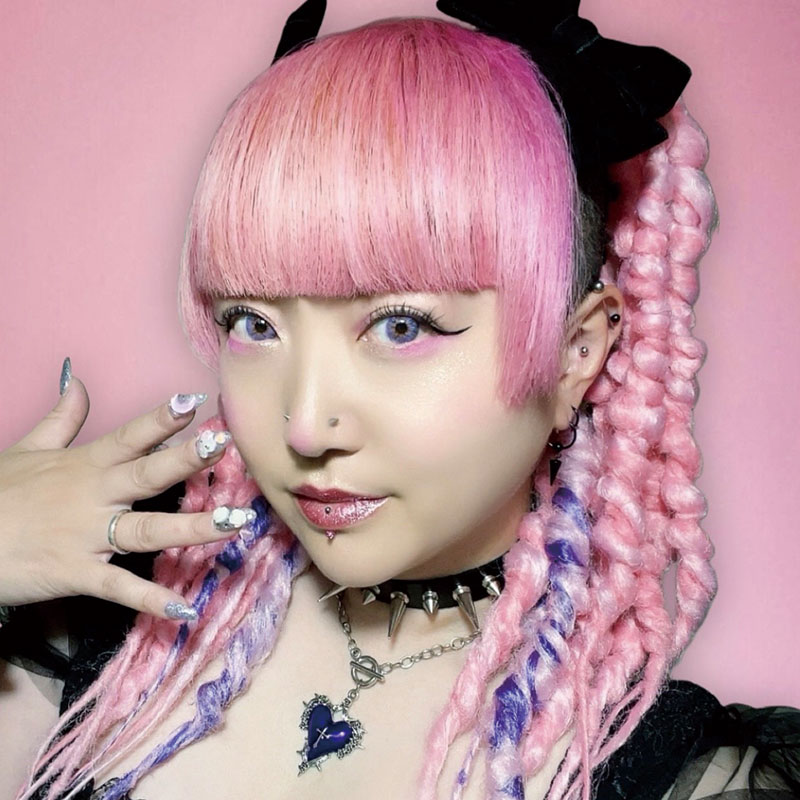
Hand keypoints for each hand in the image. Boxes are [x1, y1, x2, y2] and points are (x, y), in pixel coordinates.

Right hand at [0, 360, 246, 619]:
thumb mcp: (27, 449)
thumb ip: (61, 417)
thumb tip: (77, 379)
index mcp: (85, 464)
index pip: (129, 437)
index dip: (161, 419)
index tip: (195, 401)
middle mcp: (93, 496)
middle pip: (147, 474)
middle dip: (187, 459)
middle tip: (224, 444)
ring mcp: (87, 536)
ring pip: (148, 530)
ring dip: (193, 527)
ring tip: (235, 523)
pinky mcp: (77, 573)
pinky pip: (119, 588)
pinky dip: (150, 599)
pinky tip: (184, 610)